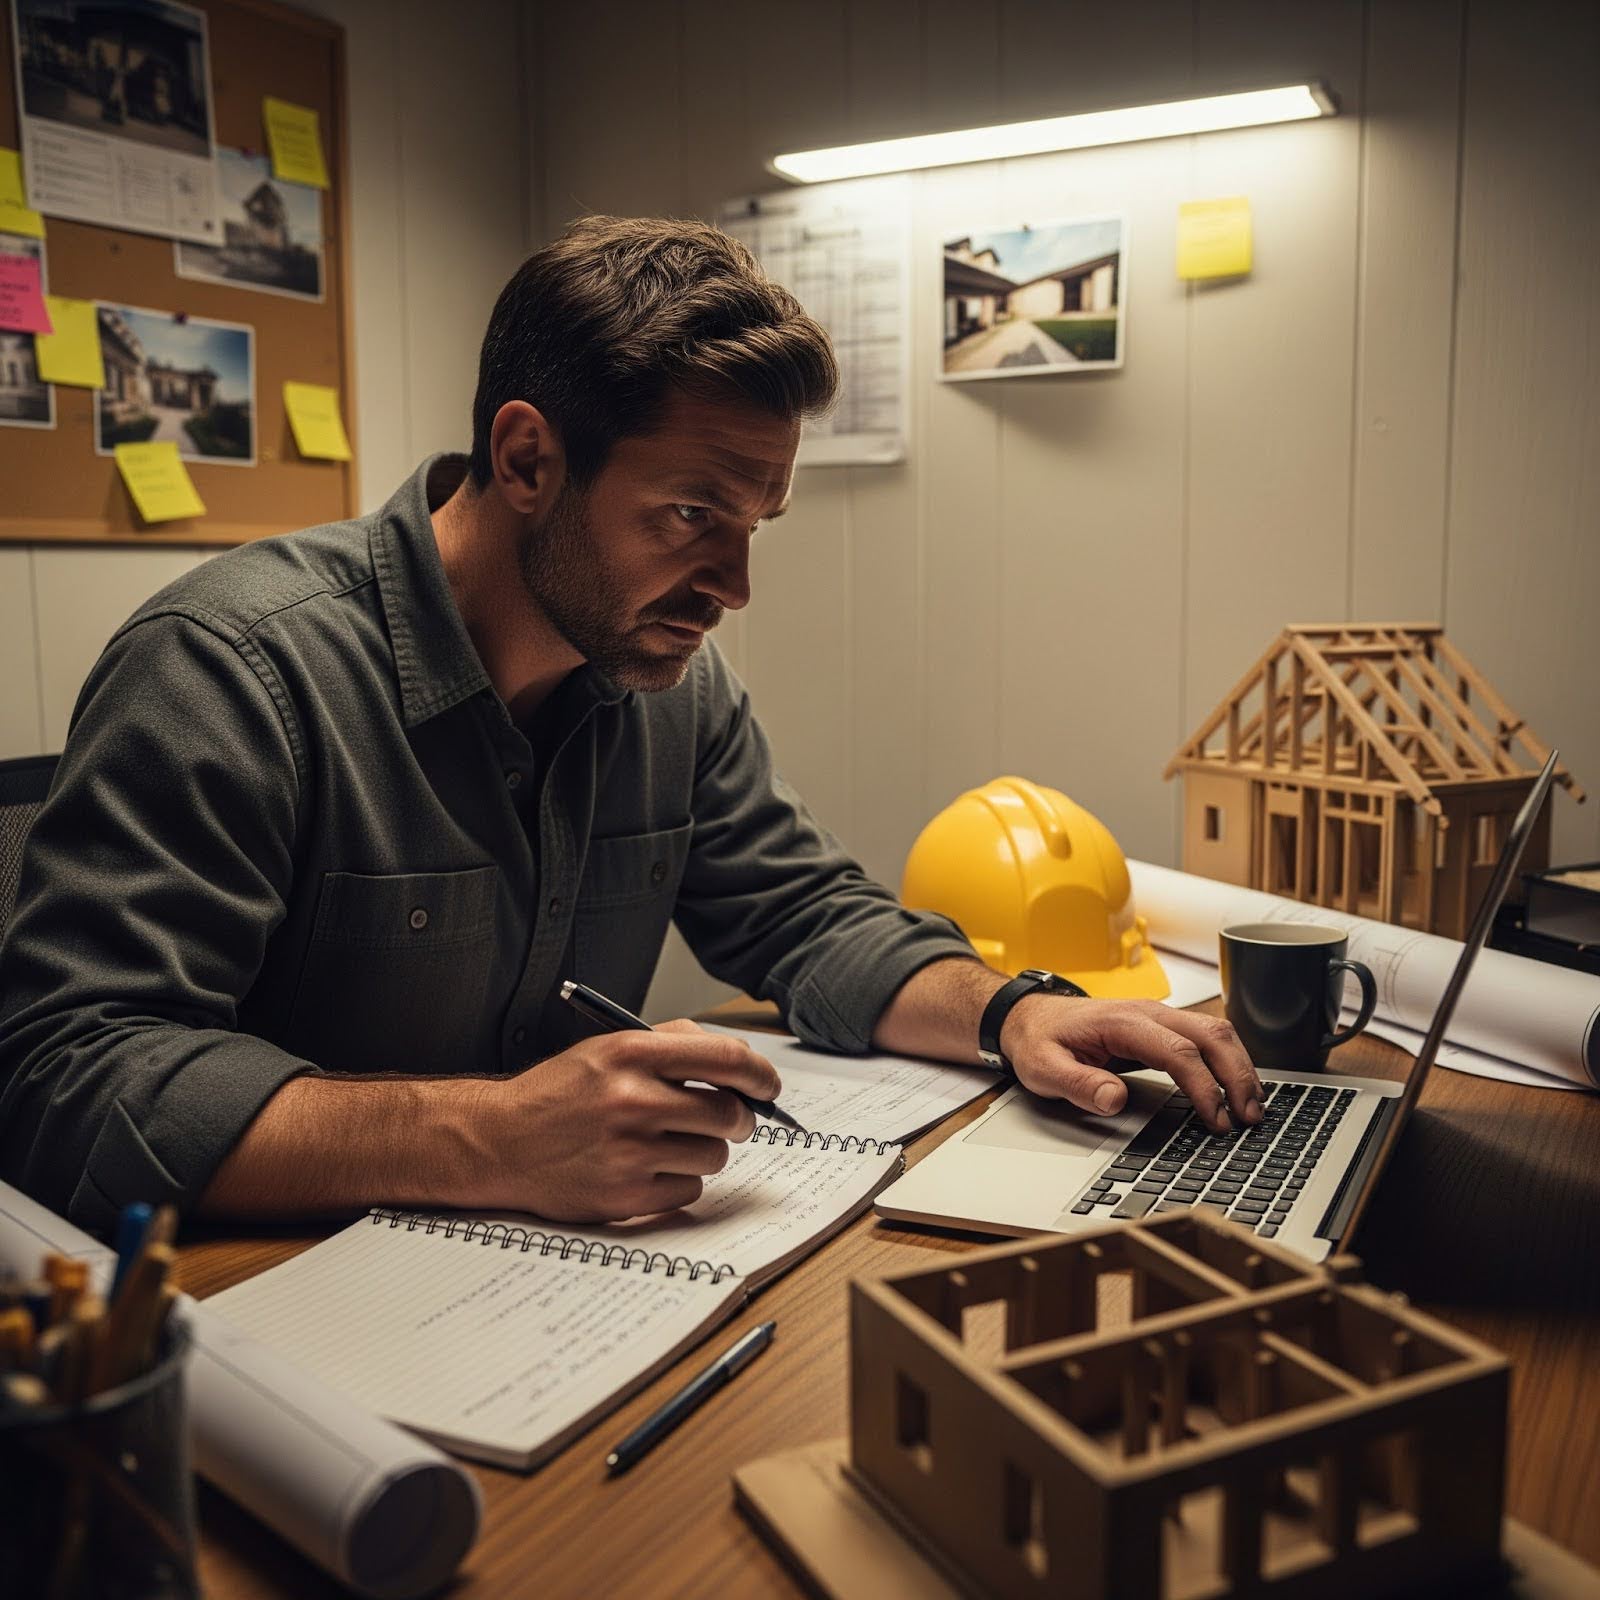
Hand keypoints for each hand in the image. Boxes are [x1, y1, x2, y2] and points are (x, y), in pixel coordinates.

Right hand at [476, 1019, 781, 1220]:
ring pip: (714, 1155)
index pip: (726, 1058)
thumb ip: (672, 1045)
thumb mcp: (609, 1048)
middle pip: (729, 1113)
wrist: (499, 1141)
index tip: (769, 1086)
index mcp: (632, 1053)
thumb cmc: (560, 1094)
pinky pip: (689, 1190)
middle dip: (739, 1119)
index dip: (760, 1074)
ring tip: (669, 1143)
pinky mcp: (625, 1195)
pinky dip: (679, 1182)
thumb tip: (739, 1064)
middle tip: (728, 1120)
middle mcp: (631, 1099)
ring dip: (705, 1150)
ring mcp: (629, 1151)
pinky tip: (647, 1169)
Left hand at [999, 997, 1263, 1132]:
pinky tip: (1236, 1087)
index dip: (1203, 1087)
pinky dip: (1229, 1060)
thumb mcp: (1042, 1067)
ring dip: (1239, 1067)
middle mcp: (1148, 1013)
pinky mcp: (1163, 1026)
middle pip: (1210, 1035)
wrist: (1030, 1016)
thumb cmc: (1039, 1040)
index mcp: (1121, 1021)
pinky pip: (1207, 1036)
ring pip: (1216, 1031)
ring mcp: (1158, 1016)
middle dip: (1237, 1076)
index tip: (1215, 1119)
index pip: (1178, 1051)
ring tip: (1253, 1107)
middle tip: (1250, 1117)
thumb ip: (1076, 1084)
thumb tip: (1113, 1099)